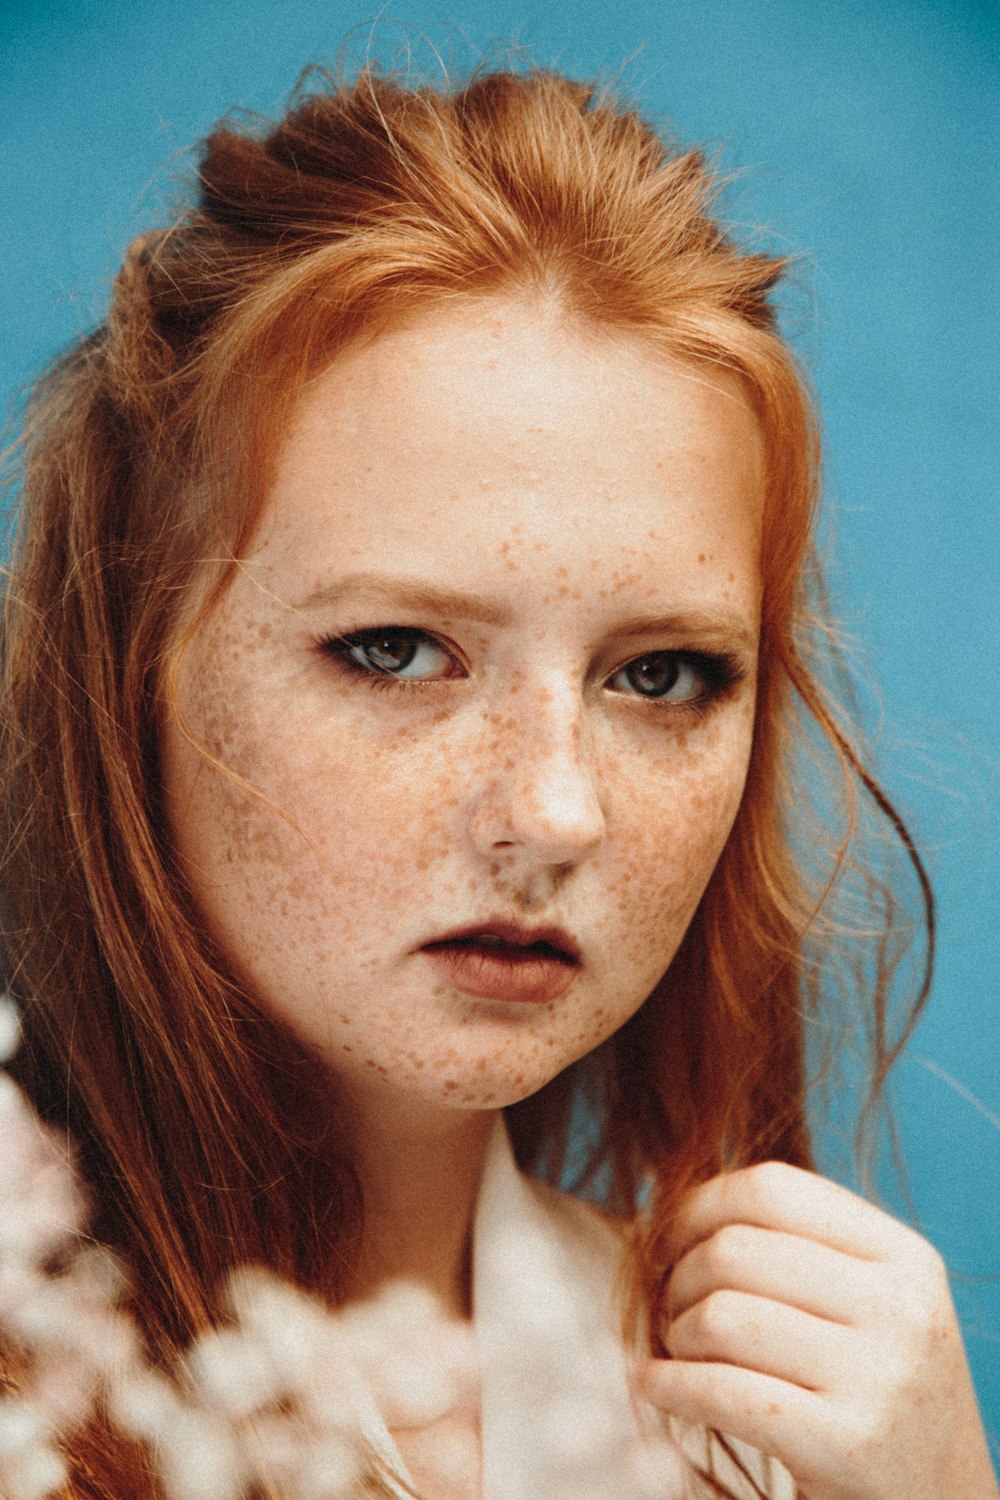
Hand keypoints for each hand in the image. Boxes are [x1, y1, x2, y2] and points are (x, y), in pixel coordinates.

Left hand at [632, 1162, 998, 1499]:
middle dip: (680, 1275)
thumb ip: (800, 1246)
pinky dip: (670, 1384)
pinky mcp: (847, 1445)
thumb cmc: (879, 1386)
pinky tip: (654, 1383)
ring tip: (679, 1349)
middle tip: (671, 1306)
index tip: (669, 1237)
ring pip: (721, 1316)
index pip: (772, 1189)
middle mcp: (899, 1308)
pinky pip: (723, 1392)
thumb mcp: (874, 1302)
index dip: (699, 1205)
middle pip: (734, 1249)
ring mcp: (879, 1378)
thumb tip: (675, 1203)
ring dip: (677, 1332)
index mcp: (904, 1256)